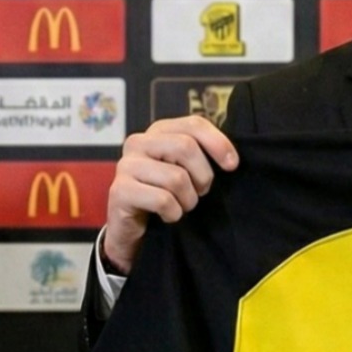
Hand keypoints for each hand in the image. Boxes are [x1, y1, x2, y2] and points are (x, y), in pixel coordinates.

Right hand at [102, 116, 237, 274]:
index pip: (194, 124)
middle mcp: (138, 142)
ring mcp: (126, 165)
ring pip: (176, 177)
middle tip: (201, 192)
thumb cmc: (166, 193)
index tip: (232, 165)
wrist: (133, 228)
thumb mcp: (186, 169)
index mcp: (158, 131)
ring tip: (182, 205)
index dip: (218, 143)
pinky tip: (168, 216)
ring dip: (188, 200)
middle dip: (203, 176)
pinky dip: (174, 213)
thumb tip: (232, 159)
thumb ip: (202, 154)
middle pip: (186, 147)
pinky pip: (163, 200)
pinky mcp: (119, 191)